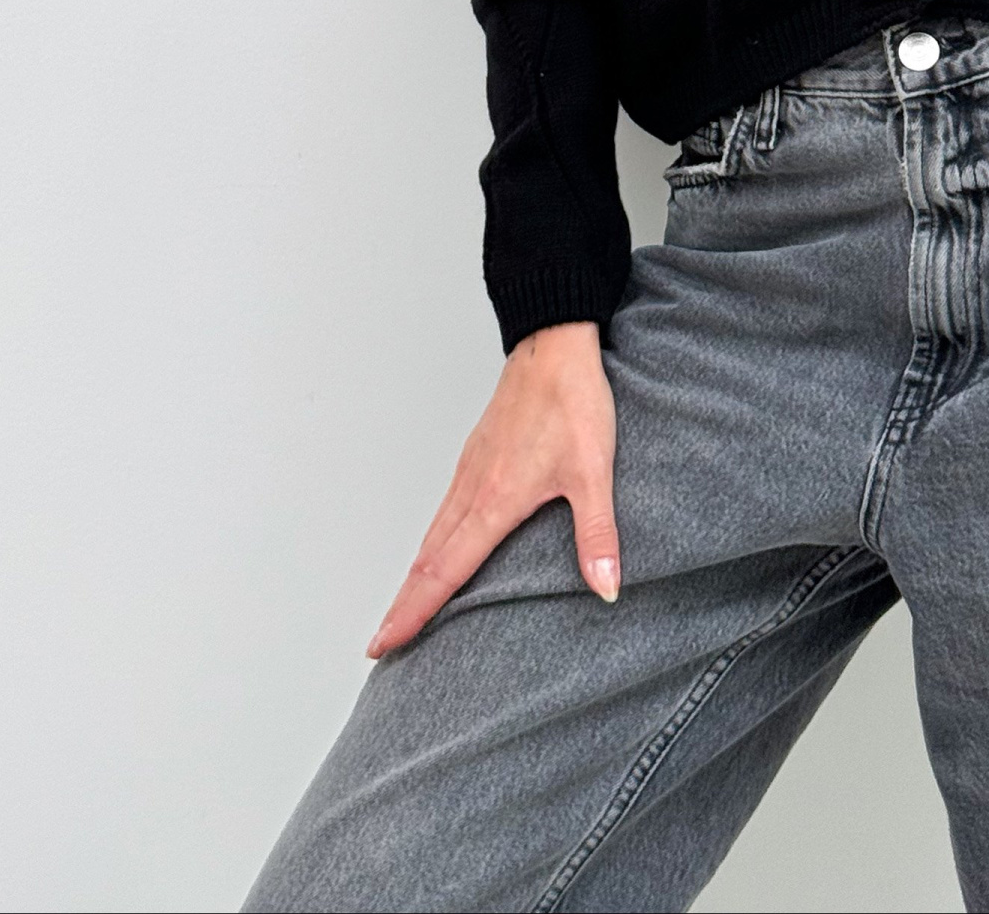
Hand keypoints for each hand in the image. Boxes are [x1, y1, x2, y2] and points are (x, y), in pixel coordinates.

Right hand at [367, 319, 619, 657]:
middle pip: (427, 560)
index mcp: (495, 500)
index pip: (445, 571)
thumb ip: (598, 534)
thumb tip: (608, 588)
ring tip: (402, 610)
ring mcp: (471, 469)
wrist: (554, 342)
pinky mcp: (477, 454)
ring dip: (415, 576)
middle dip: (403, 605)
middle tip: (380, 645)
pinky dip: (431, 543)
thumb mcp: (595, 471)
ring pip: (433, 534)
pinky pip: (444, 510)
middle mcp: (473, 488)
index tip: (384, 643)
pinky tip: (437, 550)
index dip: (414, 611)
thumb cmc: (573, 401)